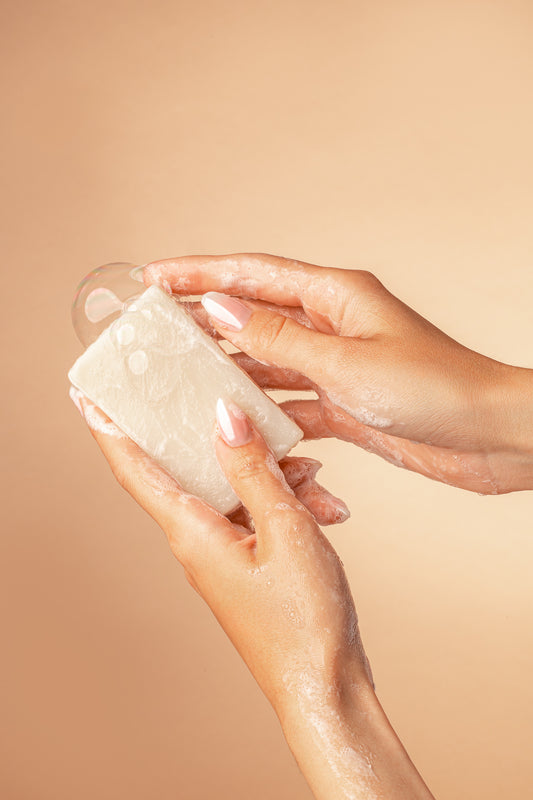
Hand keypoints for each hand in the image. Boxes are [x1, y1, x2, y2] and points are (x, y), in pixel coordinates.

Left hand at [70, 388, 434, 799]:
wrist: (326, 685)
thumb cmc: (303, 619)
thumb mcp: (284, 529)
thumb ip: (252, 470)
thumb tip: (223, 418)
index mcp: (193, 533)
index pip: (136, 471)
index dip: (108, 432)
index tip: (87, 398)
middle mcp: (198, 542)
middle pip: (188, 470)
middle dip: (212, 435)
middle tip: (219, 398)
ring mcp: (222, 554)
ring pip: (233, 491)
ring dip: (271, 474)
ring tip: (314, 475)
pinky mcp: (246, 563)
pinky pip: (254, 514)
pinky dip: (283, 501)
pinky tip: (321, 501)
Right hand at [142, 253, 532, 493]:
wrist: (490, 437)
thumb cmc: (437, 388)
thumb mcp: (346, 362)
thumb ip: (279, 339)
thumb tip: (221, 309)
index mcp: (335, 296)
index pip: (252, 274)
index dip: (200, 273)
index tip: (156, 276)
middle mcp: (332, 326)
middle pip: (254, 315)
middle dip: (204, 320)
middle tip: (155, 330)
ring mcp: (337, 366)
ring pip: (268, 361)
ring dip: (229, 368)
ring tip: (180, 376)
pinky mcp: (344, 405)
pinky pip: (291, 402)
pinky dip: (264, 411)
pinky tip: (235, 420)